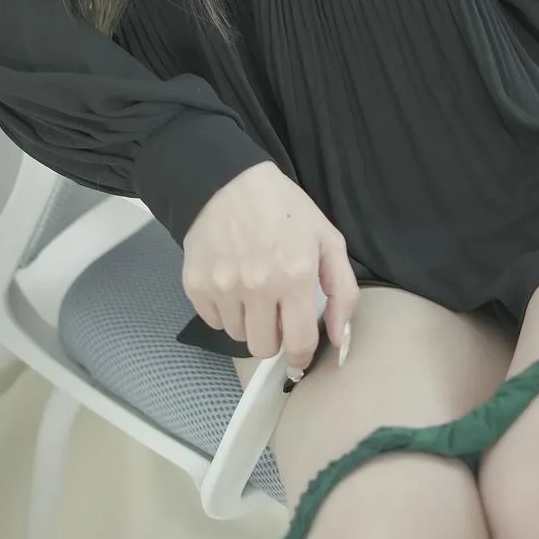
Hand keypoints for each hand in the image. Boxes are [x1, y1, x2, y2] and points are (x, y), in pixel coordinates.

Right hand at [182, 161, 360, 373]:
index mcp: (295, 276)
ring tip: (253, 291)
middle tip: (276, 312)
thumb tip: (339, 340)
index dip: (301, 355)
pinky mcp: (196, 285)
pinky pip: (213, 321)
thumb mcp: (327, 240)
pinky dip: (224, 311)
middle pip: (263, 349)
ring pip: (237, 336)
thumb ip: (342, 292)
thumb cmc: (284, 210)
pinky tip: (231, 284)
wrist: (228, 182)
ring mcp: (223, 287)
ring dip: (248, 322)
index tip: (299, 352)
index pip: (298, 344)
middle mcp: (257, 286)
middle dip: (274, 337)